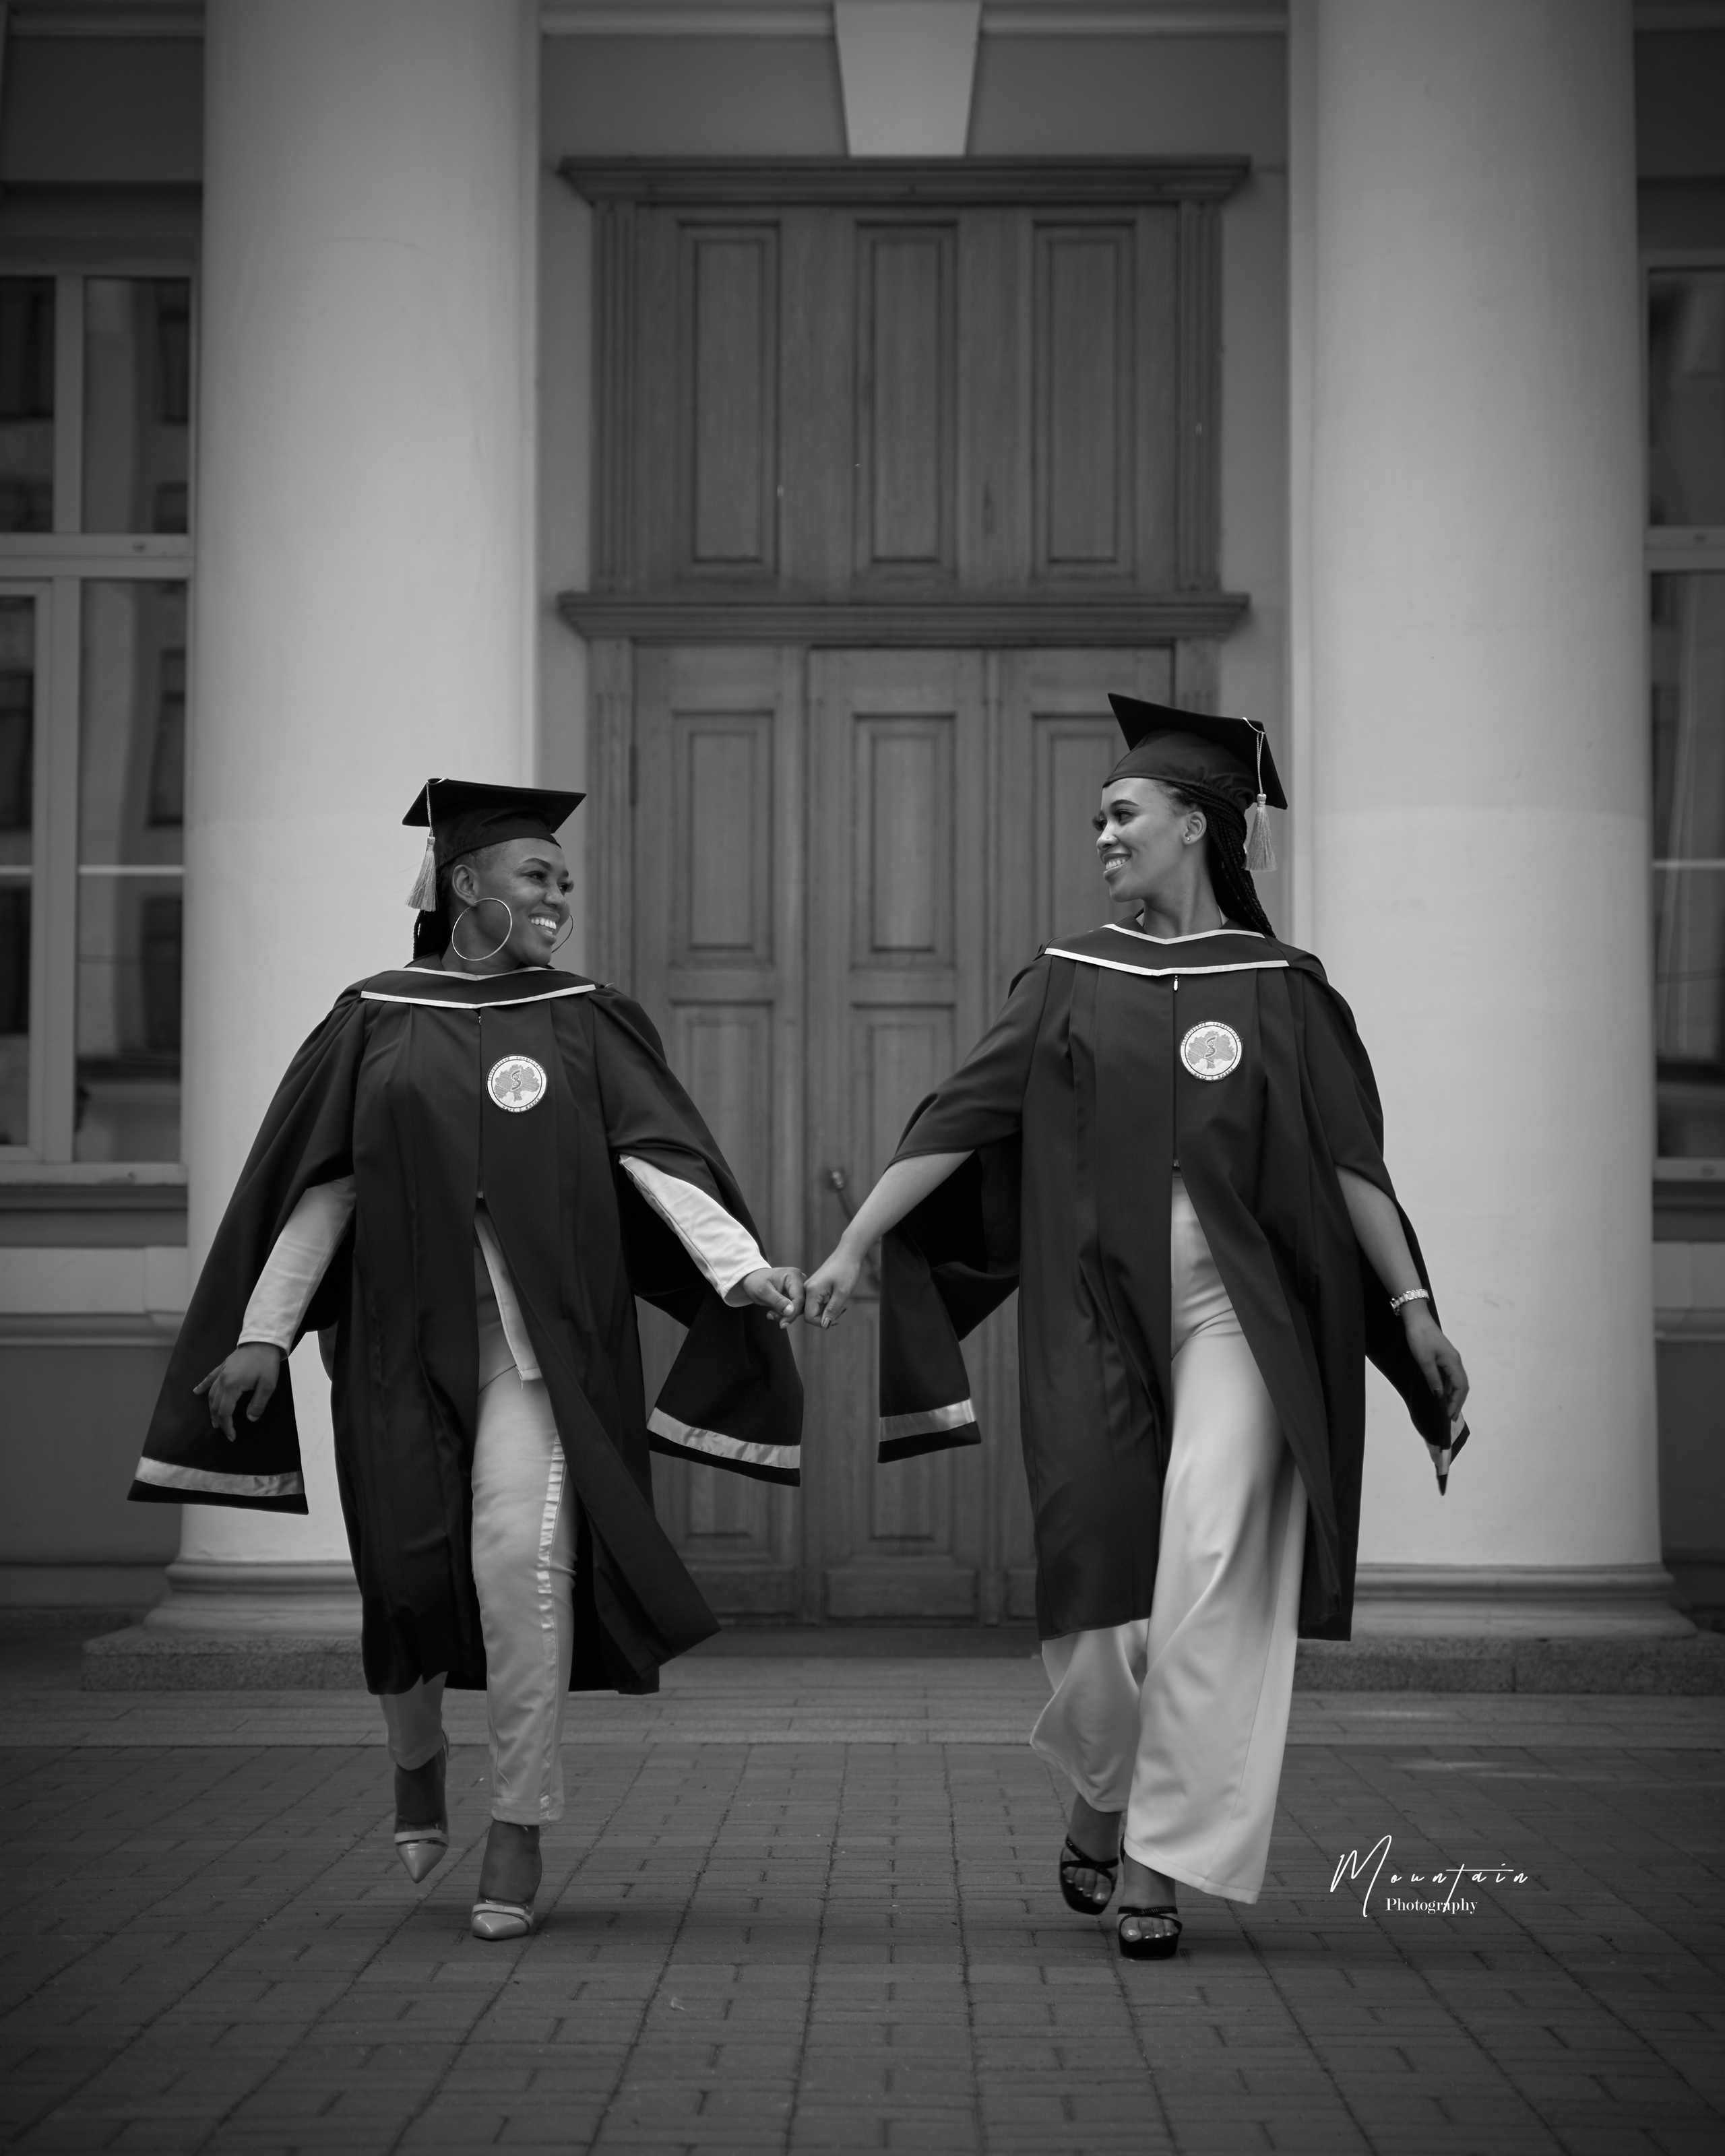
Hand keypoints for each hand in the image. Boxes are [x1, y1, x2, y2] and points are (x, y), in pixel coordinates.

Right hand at [192, 1343, 283, 1441]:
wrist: (263, 1340)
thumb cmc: (266, 1362)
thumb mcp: (268, 1385)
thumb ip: (258, 1404)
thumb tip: (251, 1418)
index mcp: (232, 1386)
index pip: (225, 1412)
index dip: (227, 1426)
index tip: (232, 1436)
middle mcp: (223, 1380)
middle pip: (215, 1405)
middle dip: (219, 1421)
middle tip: (225, 1432)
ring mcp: (221, 1372)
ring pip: (211, 1394)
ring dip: (211, 1409)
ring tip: (214, 1421)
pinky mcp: (223, 1366)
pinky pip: (209, 1378)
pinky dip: (202, 1386)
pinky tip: (196, 1392)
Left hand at [739, 1266, 805, 1329]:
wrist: (752, 1279)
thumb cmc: (756, 1282)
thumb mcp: (763, 1292)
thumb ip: (777, 1301)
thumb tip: (790, 1311)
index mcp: (793, 1275)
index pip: (799, 1298)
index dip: (793, 1313)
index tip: (783, 1324)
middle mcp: (800, 1280)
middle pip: (801, 1304)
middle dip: (787, 1314)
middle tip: (772, 1315)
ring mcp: (798, 1288)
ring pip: (798, 1308)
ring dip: (785, 1315)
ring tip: (771, 1313)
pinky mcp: (795, 1295)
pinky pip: (795, 1308)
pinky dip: (784, 1314)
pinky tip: (773, 1312)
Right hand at [802, 1246, 863, 1328]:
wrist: (848, 1253)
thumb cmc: (847, 1271)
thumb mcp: (843, 1293)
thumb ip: (832, 1310)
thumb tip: (825, 1325)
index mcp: (811, 1291)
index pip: (809, 1318)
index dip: (822, 1322)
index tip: (837, 1315)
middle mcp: (806, 1289)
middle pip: (810, 1314)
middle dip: (825, 1317)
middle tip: (841, 1310)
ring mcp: (809, 1287)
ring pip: (813, 1309)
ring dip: (826, 1311)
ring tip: (841, 1304)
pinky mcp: (814, 1286)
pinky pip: (815, 1302)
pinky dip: (826, 1305)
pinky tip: (836, 1299)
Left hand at [1403, 1305, 1468, 1424]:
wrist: (1416, 1318)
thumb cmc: (1420, 1337)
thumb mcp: (1424, 1361)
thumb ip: (1433, 1379)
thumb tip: (1440, 1396)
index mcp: (1453, 1362)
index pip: (1460, 1388)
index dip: (1457, 1403)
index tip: (1450, 1416)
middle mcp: (1455, 1361)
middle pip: (1461, 1386)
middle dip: (1457, 1402)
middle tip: (1450, 1416)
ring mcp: (1450, 1358)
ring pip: (1456, 1381)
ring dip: (1453, 1395)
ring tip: (1446, 1408)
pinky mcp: (1444, 1355)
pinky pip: (1450, 1375)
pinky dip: (1448, 1386)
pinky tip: (1441, 1392)